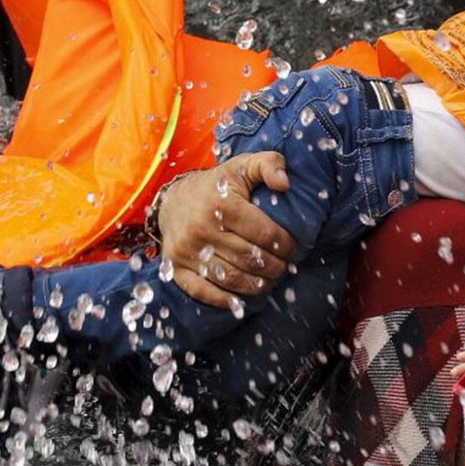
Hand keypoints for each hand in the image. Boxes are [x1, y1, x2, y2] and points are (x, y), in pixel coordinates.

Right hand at [157, 152, 296, 308]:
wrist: (173, 200)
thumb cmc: (217, 187)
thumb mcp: (242, 167)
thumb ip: (268, 165)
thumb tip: (285, 183)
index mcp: (221, 204)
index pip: (264, 233)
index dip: (285, 245)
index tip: (292, 248)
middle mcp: (201, 228)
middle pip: (250, 259)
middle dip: (275, 268)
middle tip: (284, 268)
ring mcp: (187, 250)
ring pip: (231, 278)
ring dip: (256, 286)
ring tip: (269, 282)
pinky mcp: (176, 267)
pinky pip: (203, 292)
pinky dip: (226, 300)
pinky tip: (242, 299)